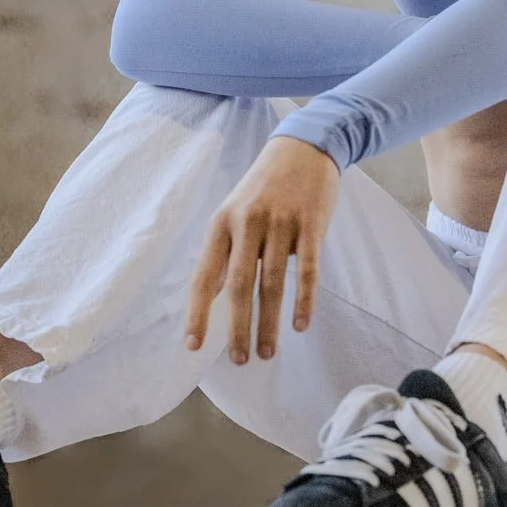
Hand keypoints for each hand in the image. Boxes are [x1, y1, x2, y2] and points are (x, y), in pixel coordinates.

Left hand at [184, 136, 340, 363]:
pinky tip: (301, 324)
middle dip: (238, 327)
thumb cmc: (264, 186)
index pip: (205, 274)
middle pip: (240, 284)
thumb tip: (217, 298)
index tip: (194, 345)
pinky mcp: (312, 224)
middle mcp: (249, 222)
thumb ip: (227, 251)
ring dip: (270, 322)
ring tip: (267, 352)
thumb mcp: (236, 211)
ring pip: (273, 282)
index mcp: (222, 222)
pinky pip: (308, 269)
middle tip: (239, 359)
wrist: (304, 147)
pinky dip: (305, 300)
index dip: (198, 312)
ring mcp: (282, 223)